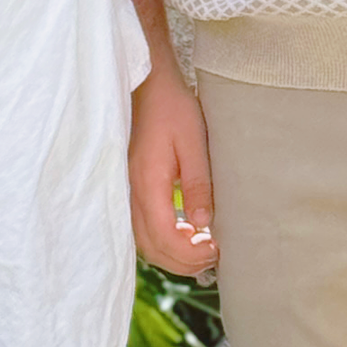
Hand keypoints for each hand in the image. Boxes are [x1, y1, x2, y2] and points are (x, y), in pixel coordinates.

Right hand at [131, 61, 216, 274]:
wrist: (149, 85)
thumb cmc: (173, 108)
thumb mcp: (193, 143)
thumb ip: (198, 185)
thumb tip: (204, 225)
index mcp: (148, 183)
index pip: (164, 237)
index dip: (190, 253)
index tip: (216, 249)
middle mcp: (133, 193)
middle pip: (151, 248)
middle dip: (183, 261)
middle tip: (214, 254)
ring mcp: (130, 191)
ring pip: (145, 242)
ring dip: (173, 252)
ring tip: (203, 245)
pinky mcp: (134, 187)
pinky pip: (144, 228)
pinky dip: (164, 240)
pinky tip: (186, 230)